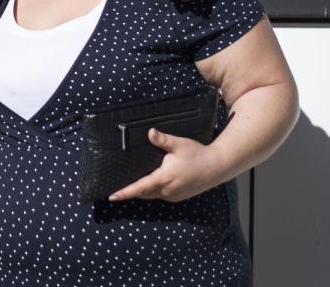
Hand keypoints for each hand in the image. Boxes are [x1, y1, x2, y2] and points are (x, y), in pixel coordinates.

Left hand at [108, 129, 226, 202]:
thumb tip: (150, 132)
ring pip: (152, 195)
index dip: (125, 192)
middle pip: (143, 193)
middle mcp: (167, 190)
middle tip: (116, 192)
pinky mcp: (178, 196)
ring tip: (128, 189)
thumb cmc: (198, 154)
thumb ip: (163, 140)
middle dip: (130, 193)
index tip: (112, 196)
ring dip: (141, 192)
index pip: (140, 187)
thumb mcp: (179, 144)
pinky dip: (152, 191)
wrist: (217, 167)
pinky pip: (161, 195)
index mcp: (164, 178)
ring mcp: (173, 195)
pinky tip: (149, 185)